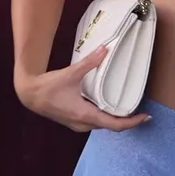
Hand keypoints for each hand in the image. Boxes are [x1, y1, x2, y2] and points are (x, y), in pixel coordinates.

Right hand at [19, 46, 150, 132]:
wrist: (29, 95)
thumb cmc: (48, 87)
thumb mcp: (70, 73)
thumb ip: (89, 63)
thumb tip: (105, 49)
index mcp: (86, 115)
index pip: (115, 125)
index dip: (132, 122)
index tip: (146, 117)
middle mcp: (84, 124)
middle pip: (110, 126)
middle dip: (125, 119)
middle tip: (137, 109)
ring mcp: (77, 125)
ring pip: (101, 125)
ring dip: (113, 118)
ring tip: (124, 107)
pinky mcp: (72, 122)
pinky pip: (93, 122)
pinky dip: (102, 116)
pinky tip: (104, 105)